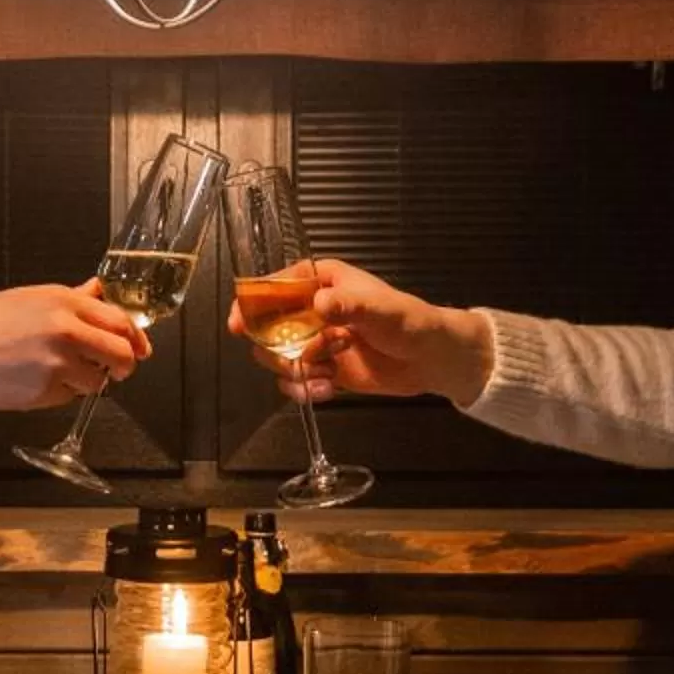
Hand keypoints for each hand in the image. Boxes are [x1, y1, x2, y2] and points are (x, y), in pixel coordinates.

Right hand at [0, 282, 147, 412]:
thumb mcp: (29, 298)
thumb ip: (71, 298)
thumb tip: (98, 291)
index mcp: (64, 302)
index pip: (120, 321)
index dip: (135, 338)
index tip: (140, 347)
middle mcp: (67, 330)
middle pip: (122, 353)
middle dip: (124, 365)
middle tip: (116, 370)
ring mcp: (58, 363)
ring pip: (98, 381)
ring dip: (88, 381)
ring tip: (58, 372)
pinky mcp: (47, 391)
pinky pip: (70, 397)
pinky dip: (62, 393)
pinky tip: (36, 381)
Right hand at [227, 259, 494, 408]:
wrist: (432, 359)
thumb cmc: (409, 321)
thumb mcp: (380, 308)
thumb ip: (349, 305)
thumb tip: (320, 305)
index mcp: (321, 283)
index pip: (274, 287)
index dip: (252, 304)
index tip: (241, 325)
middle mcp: (311, 310)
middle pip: (268, 327)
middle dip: (278, 348)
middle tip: (303, 359)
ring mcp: (315, 341)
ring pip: (278, 358)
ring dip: (293, 372)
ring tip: (324, 377)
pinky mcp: (323, 369)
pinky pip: (296, 381)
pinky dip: (304, 389)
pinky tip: (325, 390)